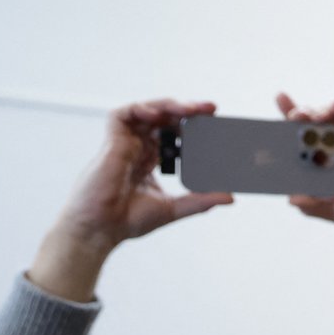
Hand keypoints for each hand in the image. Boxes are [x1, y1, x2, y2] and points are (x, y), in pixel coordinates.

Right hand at [30, 99, 231, 301]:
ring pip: (147, 112)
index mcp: (150, 160)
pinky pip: (124, 114)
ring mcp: (124, 143)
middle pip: (164, 119)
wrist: (102, 228)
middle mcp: (138, 148)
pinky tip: (160, 113)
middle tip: (211, 110)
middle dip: (187, 111)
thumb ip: (201, 200)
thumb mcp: (174, 208)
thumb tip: (231, 198)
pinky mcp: (111, 141)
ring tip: (193, 109)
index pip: (174, 136)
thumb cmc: (129, 220)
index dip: (193, 128)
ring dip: (170, 106)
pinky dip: (143, 108)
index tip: (215, 126)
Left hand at [275, 93, 333, 271]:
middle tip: (294, 115)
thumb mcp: (330, 212)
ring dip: (318, 114)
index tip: (268, 126)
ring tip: (312, 115)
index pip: (294, 144)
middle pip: (308, 127)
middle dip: (297, 116)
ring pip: (328, 123)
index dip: (281, 130)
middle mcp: (327, 154)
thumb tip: (291, 199)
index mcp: (314, 168)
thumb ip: (311, 206)